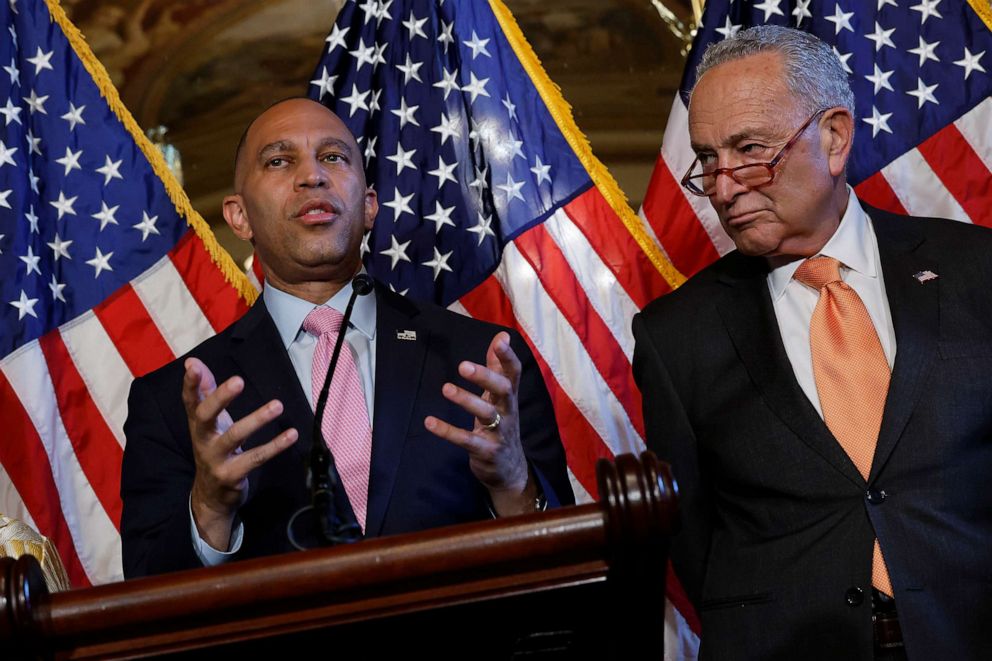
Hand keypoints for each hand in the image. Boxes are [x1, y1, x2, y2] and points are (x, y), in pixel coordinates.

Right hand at [182, 358, 297, 549]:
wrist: (210, 496)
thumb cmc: (213, 448)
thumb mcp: (208, 422)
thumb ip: (204, 391)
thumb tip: (192, 361)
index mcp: (197, 424)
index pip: (190, 401)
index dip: (191, 384)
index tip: (193, 366)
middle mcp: (203, 440)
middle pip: (206, 416)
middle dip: (220, 398)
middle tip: (238, 379)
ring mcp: (216, 459)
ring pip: (235, 437)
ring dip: (257, 419)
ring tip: (278, 405)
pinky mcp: (232, 475)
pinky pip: (256, 458)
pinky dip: (275, 446)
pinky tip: (292, 434)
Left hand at [424, 332, 537, 516]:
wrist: (510, 470)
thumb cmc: (502, 425)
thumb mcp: (501, 397)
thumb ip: (498, 366)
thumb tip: (502, 335)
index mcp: (510, 397)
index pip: (514, 373)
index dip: (508, 357)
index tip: (500, 341)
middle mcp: (508, 412)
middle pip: (503, 390)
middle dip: (485, 377)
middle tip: (463, 365)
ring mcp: (499, 433)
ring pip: (486, 414)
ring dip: (466, 400)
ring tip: (445, 388)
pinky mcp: (486, 451)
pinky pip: (466, 440)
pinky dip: (448, 431)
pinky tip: (429, 422)